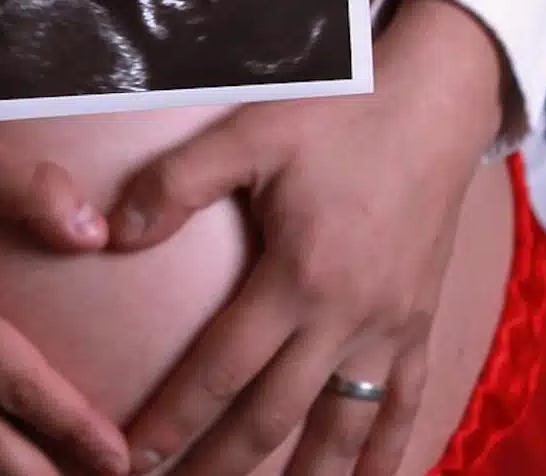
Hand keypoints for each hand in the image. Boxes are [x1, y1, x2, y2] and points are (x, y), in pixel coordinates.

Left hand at [105, 0, 504, 475]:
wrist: (431, 106)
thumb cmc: (338, 115)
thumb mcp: (251, 132)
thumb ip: (179, 183)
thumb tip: (114, 232)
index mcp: (297, 275)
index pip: (221, 368)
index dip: (175, 419)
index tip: (135, 459)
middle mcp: (345, 317)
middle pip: (274, 417)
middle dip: (222, 466)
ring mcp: (390, 329)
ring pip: (341, 433)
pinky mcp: (420, 324)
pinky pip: (404, 409)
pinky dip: (385, 459)